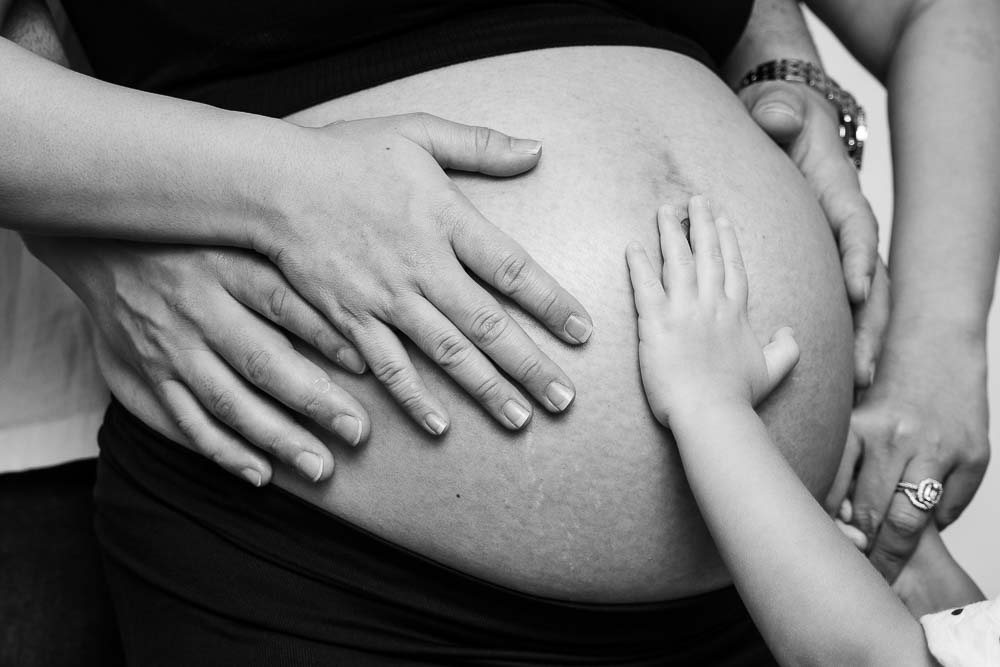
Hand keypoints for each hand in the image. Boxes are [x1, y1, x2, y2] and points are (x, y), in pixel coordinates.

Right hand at [25, 236, 369, 485]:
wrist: (101, 246)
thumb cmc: (196, 244)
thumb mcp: (239, 240)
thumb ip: (288, 272)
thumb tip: (353, 312)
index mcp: (226, 268)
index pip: (282, 302)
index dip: (325, 333)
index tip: (366, 365)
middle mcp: (199, 309)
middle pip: (260, 361)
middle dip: (312, 401)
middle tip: (357, 432)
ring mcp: (171, 347)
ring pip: (227, 401)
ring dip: (276, 438)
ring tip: (320, 468)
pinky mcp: (149, 375)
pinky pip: (187, 421)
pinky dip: (224, 451)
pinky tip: (261, 474)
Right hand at [259, 113, 590, 433]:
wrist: (273, 181)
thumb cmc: (347, 155)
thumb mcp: (418, 132)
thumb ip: (480, 144)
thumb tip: (537, 150)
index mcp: (445, 220)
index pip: (512, 268)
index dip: (551, 302)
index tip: (583, 332)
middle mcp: (422, 266)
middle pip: (486, 324)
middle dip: (529, 365)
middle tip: (564, 399)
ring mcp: (386, 298)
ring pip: (445, 353)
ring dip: (484, 390)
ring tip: (519, 419)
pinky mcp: (350, 319)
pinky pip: (389, 366)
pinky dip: (414, 398)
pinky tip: (439, 425)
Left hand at [625, 196, 799, 424]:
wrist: (712, 413)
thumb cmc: (738, 397)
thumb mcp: (772, 371)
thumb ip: (785, 349)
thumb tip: (790, 332)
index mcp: (735, 313)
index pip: (733, 267)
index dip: (728, 241)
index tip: (724, 218)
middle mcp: (711, 304)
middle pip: (706, 253)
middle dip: (701, 223)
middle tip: (696, 199)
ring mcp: (684, 310)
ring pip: (677, 260)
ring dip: (670, 232)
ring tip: (665, 209)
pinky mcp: (656, 322)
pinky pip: (645, 285)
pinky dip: (639, 263)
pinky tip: (632, 245)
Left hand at [741, 82, 885, 386]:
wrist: (785, 125)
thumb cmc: (783, 121)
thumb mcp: (781, 108)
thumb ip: (780, 112)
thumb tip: (780, 118)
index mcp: (838, 196)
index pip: (856, 230)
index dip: (858, 260)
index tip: (857, 290)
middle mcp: (846, 228)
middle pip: (869, 280)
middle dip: (869, 324)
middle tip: (863, 366)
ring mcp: (838, 250)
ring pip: (861, 301)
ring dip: (862, 341)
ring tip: (858, 382)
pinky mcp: (824, 265)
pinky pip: (838, 304)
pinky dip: (842, 336)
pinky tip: (841, 372)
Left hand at [824, 324, 989, 581]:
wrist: (937, 337)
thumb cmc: (886, 377)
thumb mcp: (854, 410)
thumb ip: (844, 457)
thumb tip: (833, 512)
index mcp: (860, 428)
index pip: (835, 494)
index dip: (828, 530)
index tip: (823, 551)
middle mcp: (896, 439)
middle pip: (873, 516)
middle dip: (863, 552)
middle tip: (857, 574)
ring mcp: (938, 448)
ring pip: (912, 521)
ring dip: (897, 550)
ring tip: (887, 568)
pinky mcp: (972, 454)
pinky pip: (951, 508)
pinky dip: (936, 523)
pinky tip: (924, 528)